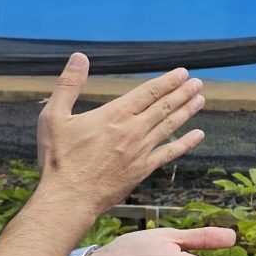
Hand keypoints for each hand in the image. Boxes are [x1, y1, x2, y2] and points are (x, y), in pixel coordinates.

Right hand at [35, 55, 205, 215]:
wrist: (69, 198)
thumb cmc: (59, 158)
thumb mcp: (54, 116)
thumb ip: (68, 85)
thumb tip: (79, 57)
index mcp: (115, 114)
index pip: (148, 92)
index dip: (167, 81)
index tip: (182, 72)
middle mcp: (133, 130)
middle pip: (164, 106)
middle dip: (183, 92)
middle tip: (198, 82)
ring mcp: (141, 151)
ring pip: (169, 126)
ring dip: (187, 111)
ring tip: (201, 99)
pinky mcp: (142, 170)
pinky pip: (169, 153)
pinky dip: (186, 143)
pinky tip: (198, 135)